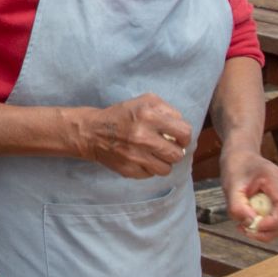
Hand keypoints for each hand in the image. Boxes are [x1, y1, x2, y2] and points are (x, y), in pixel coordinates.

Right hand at [71, 95, 192, 177]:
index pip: (184, 132)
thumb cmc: (123, 115)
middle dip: (175, 151)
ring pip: (166, 169)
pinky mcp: (129, 170)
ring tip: (156, 155)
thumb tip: (182, 128)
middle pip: (177, 154)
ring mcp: (135, 156)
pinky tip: (143, 159)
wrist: (93, 132)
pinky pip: (151, 175)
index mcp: (149, 116)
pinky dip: (150, 168)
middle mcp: (143, 137)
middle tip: (167, 147)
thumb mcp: (145, 101)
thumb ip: (167, 110)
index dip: (184, 136)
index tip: (179, 137)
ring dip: (163, 162)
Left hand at [220, 148, 277, 240]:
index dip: (271, 223)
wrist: (242, 155)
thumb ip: (237, 206)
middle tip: (246, 231)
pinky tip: (249, 221)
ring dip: (267, 232)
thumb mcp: (230, 186)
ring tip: (245, 226)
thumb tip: (249, 224)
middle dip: (269, 232)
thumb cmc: (236, 167)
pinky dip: (266, 226)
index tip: (251, 227)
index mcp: (277, 180)